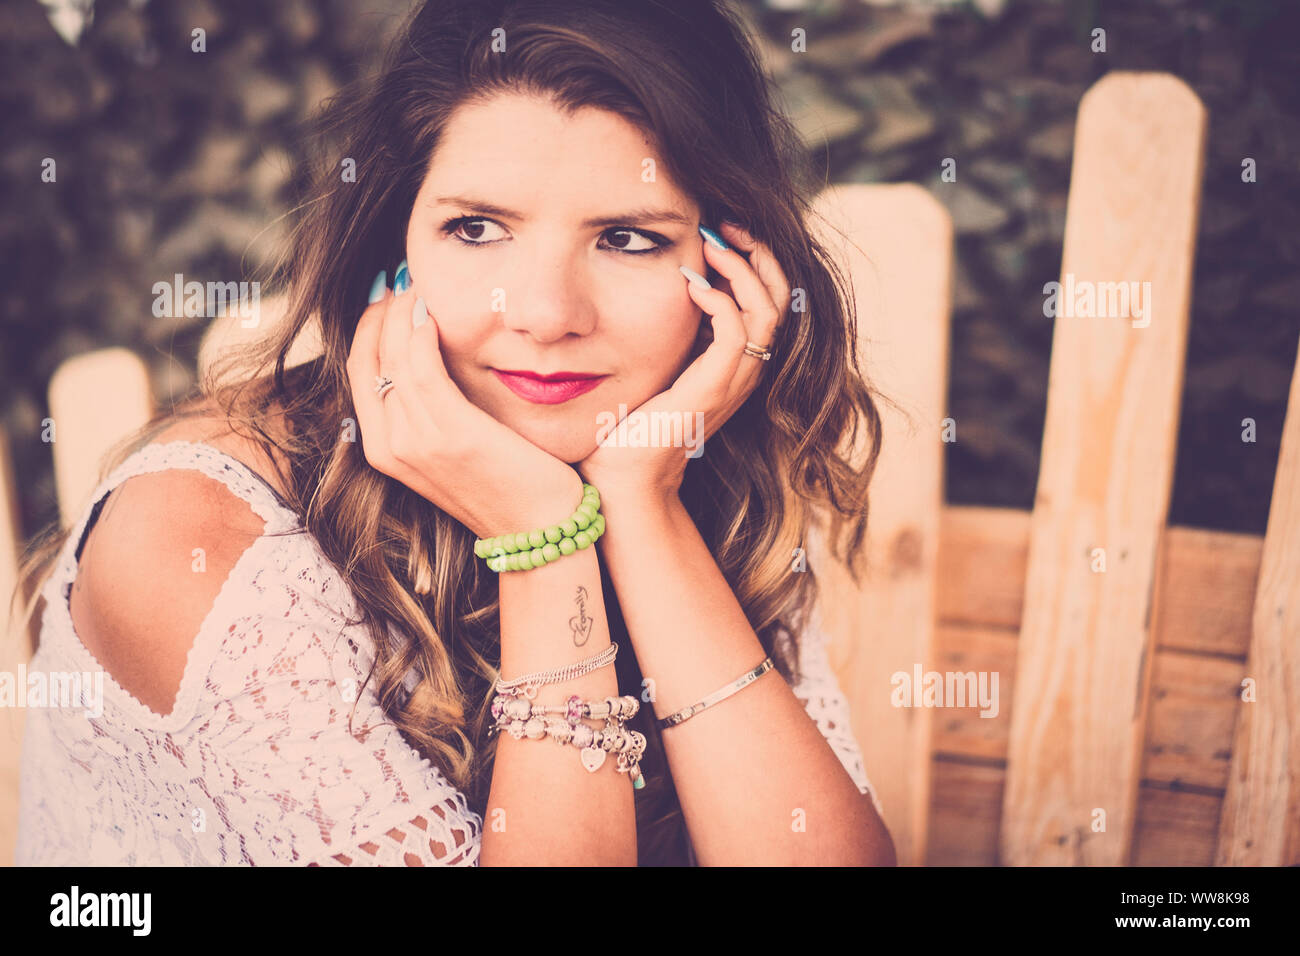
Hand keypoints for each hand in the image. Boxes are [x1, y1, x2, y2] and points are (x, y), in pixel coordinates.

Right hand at [346, 270, 582, 538]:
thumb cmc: (505, 481)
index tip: (389, 297)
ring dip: (401, 313)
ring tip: (421, 289)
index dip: (368, 327)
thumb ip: (432, 409)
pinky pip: (422, 367)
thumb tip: (426, 357)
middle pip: (366, 357)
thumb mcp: (454, 445)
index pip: (359, 370)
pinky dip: (422, 333)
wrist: (537, 529)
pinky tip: (434, 312)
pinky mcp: (451, 434)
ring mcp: (417, 443)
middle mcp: (390, 447)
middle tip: (404, 281)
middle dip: (379, 312)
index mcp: (383, 451)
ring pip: (392, 356)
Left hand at [576, 221, 790, 503]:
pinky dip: (719, 300)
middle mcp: (746, 370)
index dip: (755, 259)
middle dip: (758, 253)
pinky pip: (737, 333)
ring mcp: (734, 381)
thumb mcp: (657, 361)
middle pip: (782, 297)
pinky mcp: (713, 390)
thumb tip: (662, 281)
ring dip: (742, 270)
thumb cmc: (630, 421)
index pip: (771, 298)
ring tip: (711, 245)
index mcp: (737, 361)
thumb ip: (670, 327)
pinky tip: (692, 283)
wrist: (623, 476)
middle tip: (724, 224)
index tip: (721, 229)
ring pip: (768, 310)